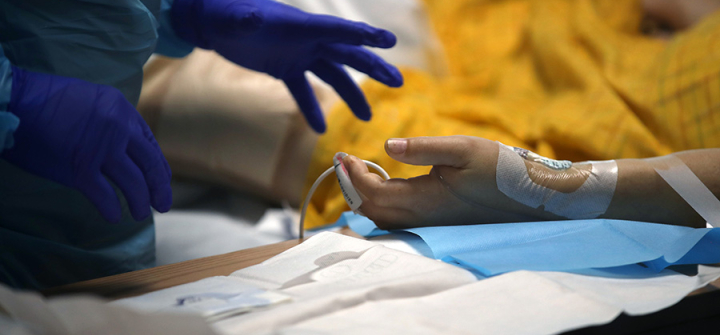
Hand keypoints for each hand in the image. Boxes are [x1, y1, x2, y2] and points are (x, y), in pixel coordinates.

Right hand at [1, 67, 171, 222]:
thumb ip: (111, 121)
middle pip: (150, 165)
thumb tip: (122, 144)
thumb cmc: (45, 100)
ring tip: (140, 214)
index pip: (150, 144)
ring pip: (133, 183)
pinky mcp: (80, 168)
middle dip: (159, 188)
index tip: (161, 181)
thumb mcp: (92, 100)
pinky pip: (105, 195)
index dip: (158, 167)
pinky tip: (114, 216)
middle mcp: (119, 129)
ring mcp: (101, 150)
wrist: (15, 101)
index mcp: (122, 110)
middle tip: (162, 204)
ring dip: (139, 202)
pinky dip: (112, 209)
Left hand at [171, 0, 403, 132]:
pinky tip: (319, 129)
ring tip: (366, 117)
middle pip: (347, 55)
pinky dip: (311, 109)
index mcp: (302, 25)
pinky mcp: (285, 68)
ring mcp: (299, 54)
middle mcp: (307, 40)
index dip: (363, 36)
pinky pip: (303, 92)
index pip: (339, 31)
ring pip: (332, 76)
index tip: (388, 42)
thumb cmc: (224, 13)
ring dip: (351, 94)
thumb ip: (245, 20)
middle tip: (398, 81)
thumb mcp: (234, 17)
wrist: (214, 22)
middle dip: (373, 68)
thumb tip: (250, 20)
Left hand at [343, 136, 566, 228]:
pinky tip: (386, 188)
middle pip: (372, 211)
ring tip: (356, 174)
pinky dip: (381, 205)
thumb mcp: (463, 149)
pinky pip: (398, 221)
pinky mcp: (440, 224)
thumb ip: (423, 147)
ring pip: (384, 220)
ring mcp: (431, 225)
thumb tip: (386, 146)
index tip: (343, 155)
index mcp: (424, 201)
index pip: (372, 193)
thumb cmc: (500, 170)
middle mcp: (423, 219)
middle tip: (343, 163)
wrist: (533, 197)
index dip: (352, 176)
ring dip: (364, 198)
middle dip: (351, 188)